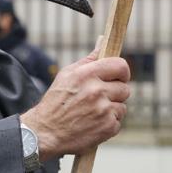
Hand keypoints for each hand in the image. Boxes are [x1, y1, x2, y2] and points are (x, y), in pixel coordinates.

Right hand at [20, 46, 130, 160]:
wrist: (46, 132)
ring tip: (93, 111)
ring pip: (122, 106)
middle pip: (125, 88)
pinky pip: (118, 121)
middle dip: (115, 93)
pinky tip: (93, 123)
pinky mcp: (108, 127)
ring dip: (111, 109)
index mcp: (86, 74)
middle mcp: (96, 91)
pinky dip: (108, 123)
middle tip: (100, 97)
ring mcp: (103, 110)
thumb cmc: (56, 101)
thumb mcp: (67, 74)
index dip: (122, 71)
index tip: (117, 76)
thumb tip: (103, 40)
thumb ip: (89, 59)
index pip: (120, 65)